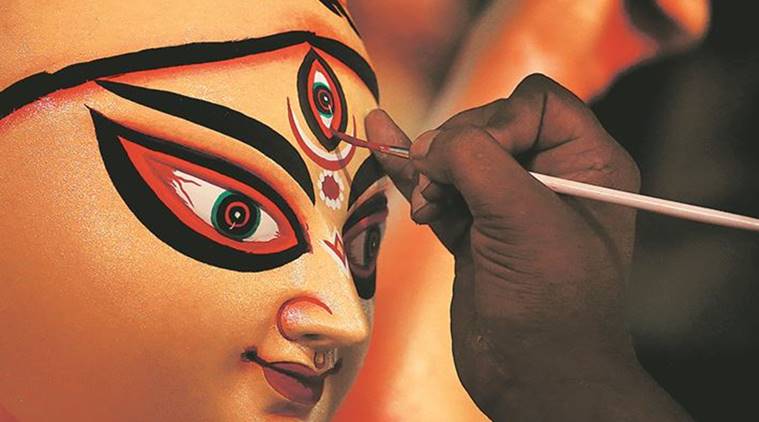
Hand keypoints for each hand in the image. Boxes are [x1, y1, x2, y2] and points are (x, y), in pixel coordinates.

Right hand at [367, 74, 688, 420]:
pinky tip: (382, 143)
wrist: (536, 379)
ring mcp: (509, 206)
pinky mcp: (476, 232)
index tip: (476, 157)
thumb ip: (475, 161)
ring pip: (458, 158)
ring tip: (426, 203)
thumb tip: (426, 145)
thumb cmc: (553, 305)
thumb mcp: (523, 217)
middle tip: (440, 185)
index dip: (498, 119)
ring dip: (431, 171)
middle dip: (456, 149)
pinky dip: (412, 175)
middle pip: (489, 126)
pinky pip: (440, 189)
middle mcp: (551, 177)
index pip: (535, 103)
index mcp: (588, 163)